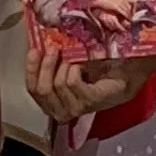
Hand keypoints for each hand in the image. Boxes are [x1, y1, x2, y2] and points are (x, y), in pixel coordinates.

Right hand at [25, 46, 154, 124]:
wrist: (125, 73)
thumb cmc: (97, 70)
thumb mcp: (68, 66)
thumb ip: (52, 62)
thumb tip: (37, 45)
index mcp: (53, 104)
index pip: (32, 89)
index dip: (31, 68)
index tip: (34, 49)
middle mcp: (62, 111)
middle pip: (41, 89)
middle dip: (45, 66)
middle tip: (53, 49)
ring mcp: (76, 108)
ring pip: (57, 84)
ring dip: (64, 65)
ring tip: (72, 56)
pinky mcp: (90, 101)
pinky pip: (72, 82)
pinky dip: (75, 69)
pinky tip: (83, 65)